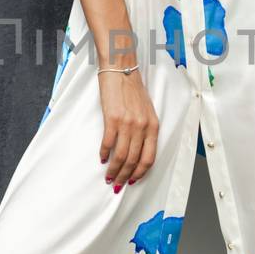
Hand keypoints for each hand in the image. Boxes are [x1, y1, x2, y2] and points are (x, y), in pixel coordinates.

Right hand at [97, 68, 158, 191]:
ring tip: (108, 176)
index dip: (140, 173)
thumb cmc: (133, 89)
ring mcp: (127, 123)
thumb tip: (136, 151)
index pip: (149, 158)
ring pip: (121, 156)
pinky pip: (108, 143)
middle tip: (116, 184)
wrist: (121, 69)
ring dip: (114, 169)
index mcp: (153, 126)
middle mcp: (142, 127)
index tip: (132, 180)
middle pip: (134, 160)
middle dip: (124, 176)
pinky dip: (104, 153)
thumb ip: (145, 130)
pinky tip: (101, 159)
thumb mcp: (146, 111)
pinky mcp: (112, 118)